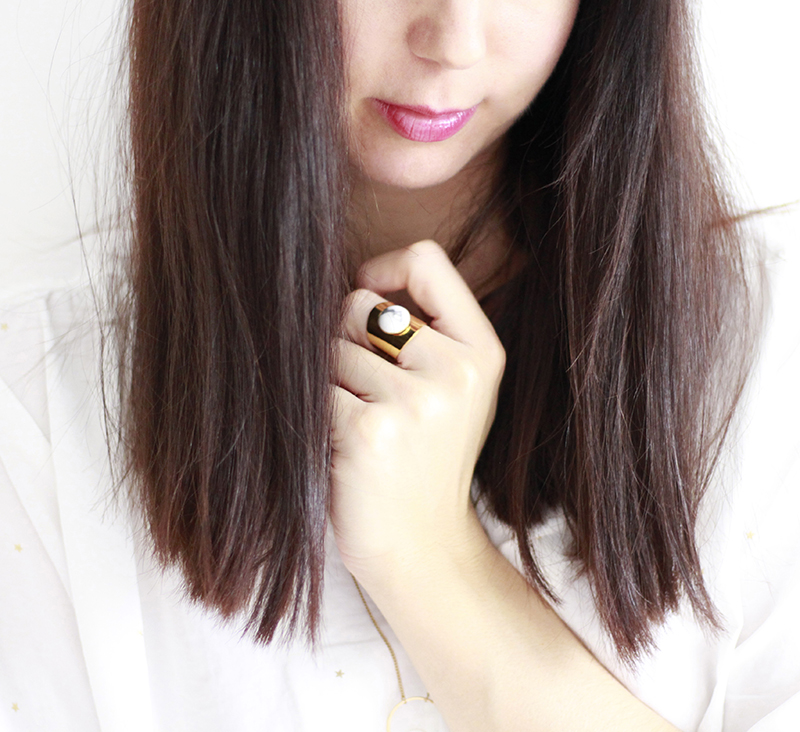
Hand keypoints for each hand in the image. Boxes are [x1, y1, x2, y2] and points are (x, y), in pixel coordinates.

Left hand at [330, 240, 505, 585]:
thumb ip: (424, 330)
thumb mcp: (453, 392)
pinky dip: (317, 415)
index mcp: (481, 353)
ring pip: (329, 349)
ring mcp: (414, 403)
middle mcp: (455, 372)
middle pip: (360, 305)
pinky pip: (314, 390)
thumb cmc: (426, 460)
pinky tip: (343, 447)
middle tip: (369, 395)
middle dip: (348, 342)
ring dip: (331, 385)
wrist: (422, 548)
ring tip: (361, 427)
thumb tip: (356, 279)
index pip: (427, 262)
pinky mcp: (367, 432)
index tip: (369, 294)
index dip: (385, 269)